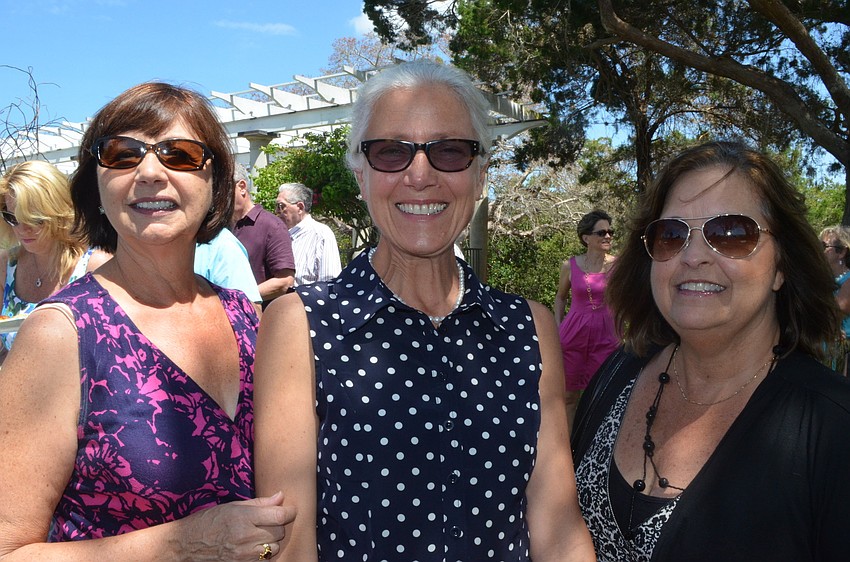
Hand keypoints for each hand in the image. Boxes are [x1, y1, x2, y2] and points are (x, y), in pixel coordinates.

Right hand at [173, 491, 295, 559]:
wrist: (184, 546)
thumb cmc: (207, 522)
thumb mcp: (231, 506)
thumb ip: (259, 503)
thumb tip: (281, 497)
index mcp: (243, 518)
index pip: (279, 516)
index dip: (290, 512)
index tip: (291, 510)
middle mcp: (245, 537)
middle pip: (279, 532)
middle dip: (278, 525)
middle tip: (268, 521)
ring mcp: (243, 555)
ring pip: (273, 548)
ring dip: (271, 541)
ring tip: (258, 535)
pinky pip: (262, 560)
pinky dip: (262, 554)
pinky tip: (252, 547)